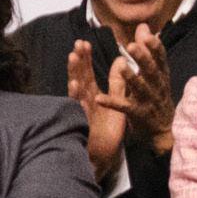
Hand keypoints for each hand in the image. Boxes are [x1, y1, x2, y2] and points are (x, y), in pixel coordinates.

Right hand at [66, 40, 126, 180]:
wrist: (104, 155)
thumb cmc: (107, 128)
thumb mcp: (115, 100)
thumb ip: (117, 81)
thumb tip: (120, 60)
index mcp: (92, 95)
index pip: (87, 73)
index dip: (85, 59)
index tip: (83, 42)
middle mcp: (85, 102)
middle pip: (80, 80)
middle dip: (78, 64)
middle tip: (76, 47)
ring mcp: (84, 114)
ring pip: (78, 95)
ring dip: (75, 81)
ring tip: (73, 65)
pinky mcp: (86, 126)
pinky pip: (83, 114)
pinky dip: (79, 104)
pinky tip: (77, 94)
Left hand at [97, 24, 175, 154]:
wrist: (163, 129)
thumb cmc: (157, 96)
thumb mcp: (156, 73)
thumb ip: (148, 50)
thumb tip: (143, 26)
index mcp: (161, 75)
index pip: (161, 58)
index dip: (155, 47)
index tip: (147, 36)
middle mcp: (158, 86)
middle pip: (151, 71)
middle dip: (143, 58)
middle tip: (132, 46)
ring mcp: (149, 101)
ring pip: (140, 88)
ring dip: (131, 78)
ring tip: (122, 68)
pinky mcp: (139, 115)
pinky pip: (125, 108)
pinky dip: (112, 103)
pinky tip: (99, 98)